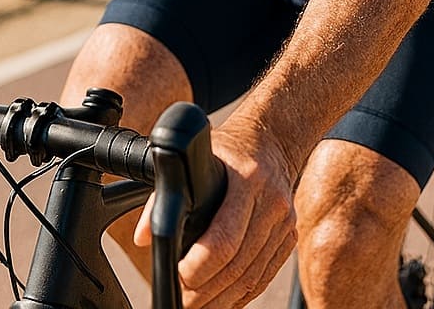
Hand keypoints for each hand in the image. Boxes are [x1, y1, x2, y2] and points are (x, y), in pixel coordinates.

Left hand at [134, 114, 298, 308]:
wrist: (272, 140)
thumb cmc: (230, 150)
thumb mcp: (196, 159)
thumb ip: (163, 194)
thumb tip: (145, 236)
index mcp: (248, 180)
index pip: (225, 238)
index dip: (200, 266)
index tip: (179, 276)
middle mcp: (271, 203)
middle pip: (238, 265)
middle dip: (207, 292)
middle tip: (183, 302)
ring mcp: (284, 222)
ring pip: (253, 277)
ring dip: (223, 299)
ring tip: (197, 306)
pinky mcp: (289, 236)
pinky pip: (265, 275)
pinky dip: (243, 295)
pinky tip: (223, 300)